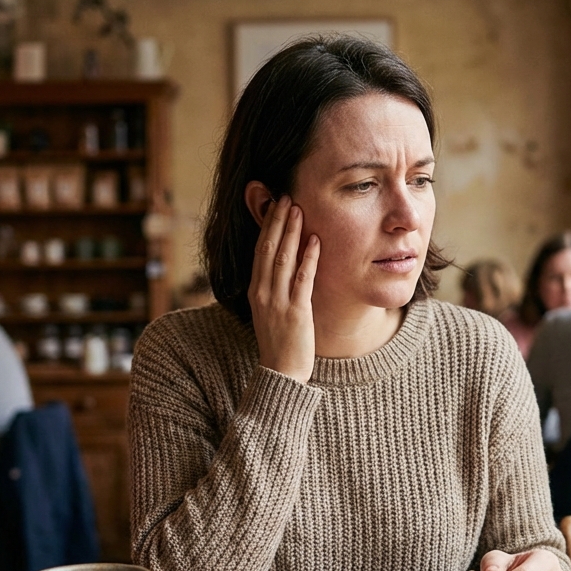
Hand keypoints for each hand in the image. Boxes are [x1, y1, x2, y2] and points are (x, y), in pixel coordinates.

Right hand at [248, 196, 320, 383]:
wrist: (281, 374)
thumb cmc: (279, 344)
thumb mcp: (270, 312)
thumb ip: (274, 289)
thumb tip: (285, 266)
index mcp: (255, 291)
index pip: (259, 251)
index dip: (267, 226)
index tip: (275, 205)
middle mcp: (262, 293)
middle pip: (267, 249)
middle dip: (277, 221)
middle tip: (286, 196)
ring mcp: (277, 302)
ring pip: (282, 259)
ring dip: (291, 232)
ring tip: (298, 209)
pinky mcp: (295, 312)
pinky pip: (302, 279)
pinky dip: (308, 258)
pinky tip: (315, 240)